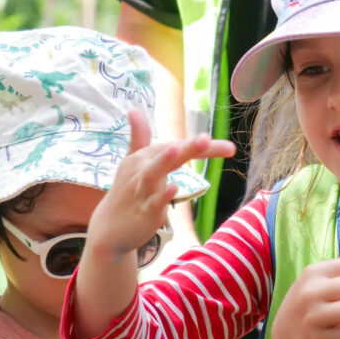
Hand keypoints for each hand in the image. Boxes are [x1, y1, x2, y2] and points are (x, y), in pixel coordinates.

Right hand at [86, 109, 234, 262]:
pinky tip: (174, 188)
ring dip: (165, 160)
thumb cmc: (127, 193)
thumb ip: (138, 137)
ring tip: (178, 150)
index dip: (204, 148)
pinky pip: (154, 202)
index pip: (179, 147)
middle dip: (189, 147)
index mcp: (145, 157)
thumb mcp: (132, 163)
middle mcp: (142, 169)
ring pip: (153, 173)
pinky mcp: (143, 211)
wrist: (110, 229)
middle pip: (169, 155)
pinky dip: (163, 195)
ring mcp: (142, 190)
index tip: (230, 148)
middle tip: (206, 138)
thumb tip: (133, 109)